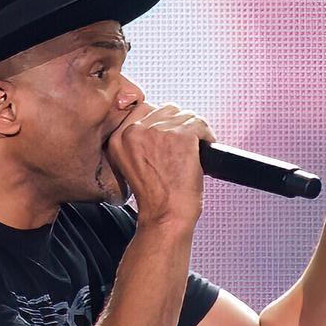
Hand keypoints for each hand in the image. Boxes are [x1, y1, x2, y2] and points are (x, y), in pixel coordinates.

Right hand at [106, 102, 213, 225]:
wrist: (166, 216)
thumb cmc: (155, 198)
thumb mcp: (132, 165)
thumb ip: (137, 141)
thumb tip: (159, 122)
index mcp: (118, 138)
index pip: (143, 109)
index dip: (161, 122)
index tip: (170, 135)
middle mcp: (134, 131)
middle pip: (165, 109)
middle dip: (178, 125)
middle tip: (184, 145)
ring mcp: (158, 131)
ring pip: (184, 115)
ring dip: (193, 130)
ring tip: (195, 149)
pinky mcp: (180, 136)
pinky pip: (199, 123)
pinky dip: (207, 135)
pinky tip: (206, 147)